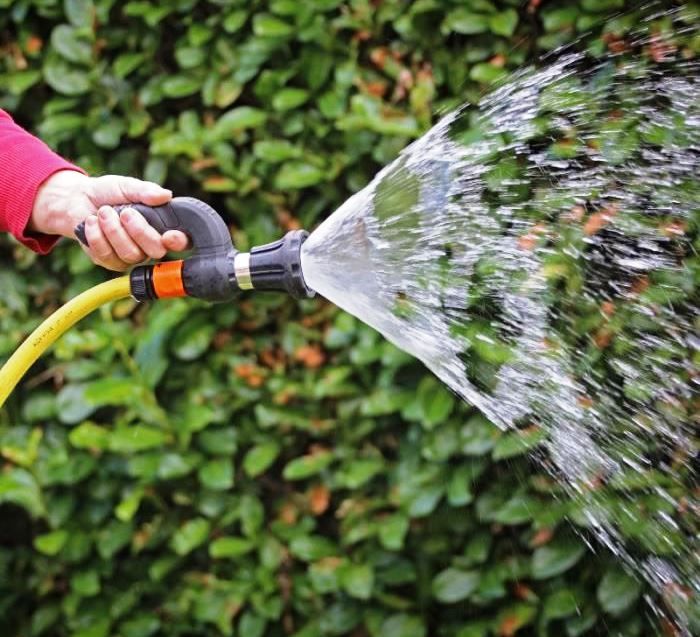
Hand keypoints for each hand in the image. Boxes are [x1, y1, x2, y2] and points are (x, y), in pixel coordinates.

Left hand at [29, 170, 188, 270]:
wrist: (77, 200)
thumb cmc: (108, 193)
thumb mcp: (127, 186)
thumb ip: (145, 191)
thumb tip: (165, 195)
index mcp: (161, 226)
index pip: (181, 242)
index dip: (179, 242)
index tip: (169, 236)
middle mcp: (150, 245)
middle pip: (156, 251)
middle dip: (139, 231)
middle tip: (124, 212)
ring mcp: (131, 256)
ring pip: (130, 255)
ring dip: (113, 231)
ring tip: (103, 212)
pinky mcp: (110, 262)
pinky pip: (107, 256)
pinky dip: (96, 236)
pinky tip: (91, 222)